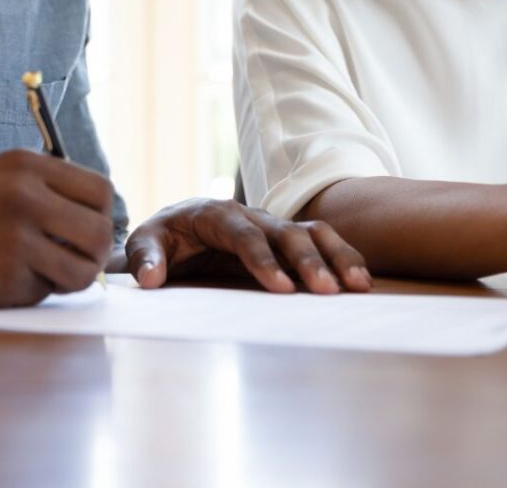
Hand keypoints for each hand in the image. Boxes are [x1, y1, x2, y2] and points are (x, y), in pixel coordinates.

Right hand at [0, 150, 113, 308]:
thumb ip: (45, 188)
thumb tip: (97, 216)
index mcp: (28, 166)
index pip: (101, 190)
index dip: (100, 214)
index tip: (84, 229)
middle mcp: (28, 197)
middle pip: (100, 231)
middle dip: (94, 252)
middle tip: (74, 259)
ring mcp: (18, 238)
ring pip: (83, 269)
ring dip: (71, 279)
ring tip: (45, 274)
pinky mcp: (6, 278)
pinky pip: (46, 291)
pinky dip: (35, 292)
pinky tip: (6, 281)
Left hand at [124, 198, 371, 293]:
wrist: (177, 225)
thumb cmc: (163, 236)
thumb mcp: (145, 242)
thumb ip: (146, 258)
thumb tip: (150, 279)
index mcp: (215, 214)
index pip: (243, 235)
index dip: (262, 260)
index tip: (280, 288)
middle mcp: (250, 215)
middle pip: (284, 233)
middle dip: (307, 261)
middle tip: (328, 291)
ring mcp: (272, 225)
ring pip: (310, 233)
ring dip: (335, 256)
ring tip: (358, 285)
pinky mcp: (285, 239)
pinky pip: (319, 242)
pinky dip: (341, 257)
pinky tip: (361, 281)